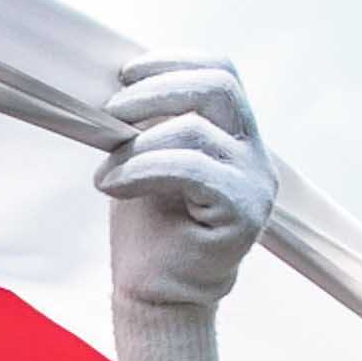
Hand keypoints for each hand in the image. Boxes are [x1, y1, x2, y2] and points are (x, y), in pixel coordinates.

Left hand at [98, 56, 272, 360]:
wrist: (157, 299)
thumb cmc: (151, 233)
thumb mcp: (148, 161)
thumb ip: (151, 124)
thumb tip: (118, 80)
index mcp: (237, 137)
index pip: (222, 73)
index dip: (174, 61)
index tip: (126, 73)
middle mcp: (256, 156)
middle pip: (220, 86)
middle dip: (158, 89)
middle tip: (111, 110)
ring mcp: (254, 184)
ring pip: (194, 131)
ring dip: (136, 145)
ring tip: (106, 170)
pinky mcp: (243, 213)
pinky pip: (189, 170)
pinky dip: (141, 170)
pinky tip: (111, 185)